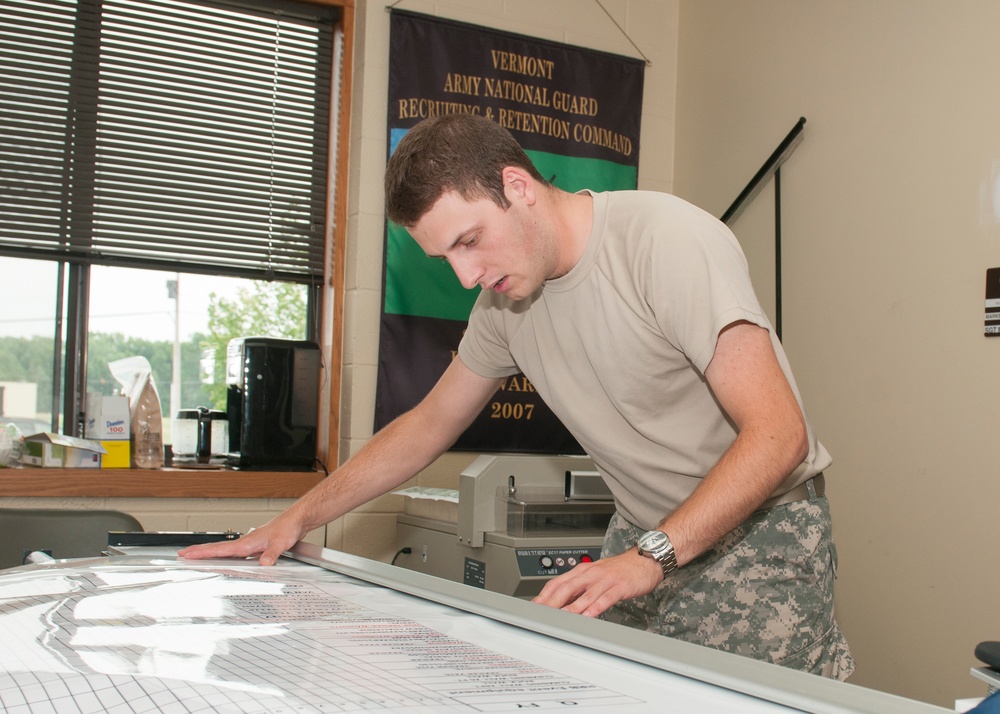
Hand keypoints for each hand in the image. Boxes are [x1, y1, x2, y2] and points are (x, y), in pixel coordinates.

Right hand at [177, 514, 302, 565]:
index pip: (220, 549)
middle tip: (182, 554)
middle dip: (199, 552)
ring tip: (197, 557)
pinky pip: (237, 553)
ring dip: (211, 554)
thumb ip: (271, 554)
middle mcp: (246, 542)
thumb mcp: (280, 543)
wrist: (297, 520)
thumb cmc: (288, 527)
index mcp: (247, 542)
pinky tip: (227, 561)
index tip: (186, 554)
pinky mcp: (257, 546)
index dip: (202, 552)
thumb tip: (263, 564)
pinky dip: (227, 556)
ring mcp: (251, 544)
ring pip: (226, 551)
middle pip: (218, 549)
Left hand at [530, 549, 663, 616]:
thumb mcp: (597, 575)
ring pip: (584, 594)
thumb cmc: (621, 570)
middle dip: (552, 602)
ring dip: (570, 608)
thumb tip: (563, 602)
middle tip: (541, 615)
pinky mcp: (619, 587)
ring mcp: (605, 580)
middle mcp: (591, 573)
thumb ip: (580, 588)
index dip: (544, 595)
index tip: (534, 607)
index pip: (558, 582)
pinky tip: (588, 616)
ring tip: (559, 619)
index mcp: (583, 571)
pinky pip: (605, 598)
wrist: (645, 560)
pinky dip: (595, 607)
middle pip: (567, 588)